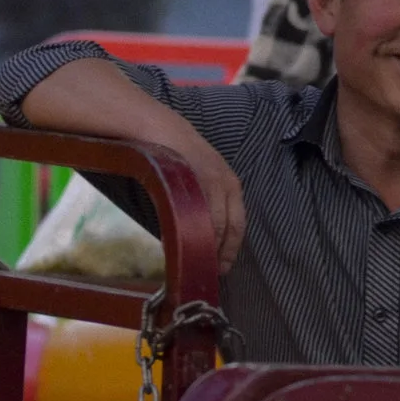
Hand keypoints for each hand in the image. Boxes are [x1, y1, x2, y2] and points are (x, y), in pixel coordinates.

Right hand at [185, 136, 247, 269]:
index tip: (223, 268)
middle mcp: (226, 184)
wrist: (161, 129)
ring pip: (212, 224)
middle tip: (209, 271)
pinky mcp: (191, 180)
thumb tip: (204, 235)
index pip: (238, 225)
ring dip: (203, 246)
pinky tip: (177, 242)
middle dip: (220, 253)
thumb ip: (209, 203)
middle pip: (228, 228)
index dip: (231, 249)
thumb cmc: (181, 157)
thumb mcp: (204, 179)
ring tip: (193, 261)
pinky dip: (186, 230)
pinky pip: (192, 213)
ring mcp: (209, 181)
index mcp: (233, 186)